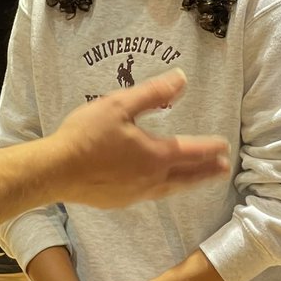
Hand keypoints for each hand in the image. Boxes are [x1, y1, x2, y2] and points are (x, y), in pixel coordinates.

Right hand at [50, 69, 229, 209]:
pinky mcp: (120, 201)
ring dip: (188, 183)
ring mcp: (135, 193)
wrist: (56, 170)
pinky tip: (157, 186)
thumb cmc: (86, 135)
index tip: (224, 146)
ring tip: (197, 180)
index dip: (210, 147)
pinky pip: (150, 195)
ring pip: (170, 189)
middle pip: (187, 175)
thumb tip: (181, 79)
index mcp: (155, 154)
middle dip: (207, 171)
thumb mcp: (119, 105)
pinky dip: (163, 189)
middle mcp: (152, 178)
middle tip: (223, 169)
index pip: (192, 151)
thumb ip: (153, 93)